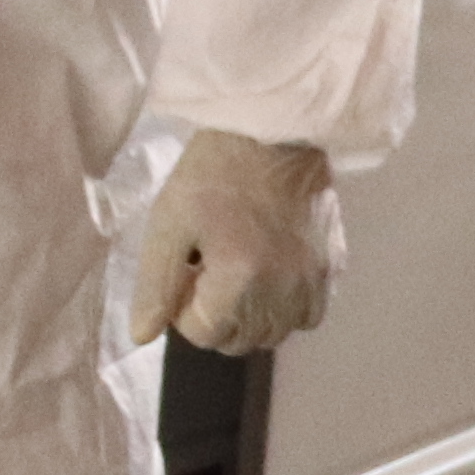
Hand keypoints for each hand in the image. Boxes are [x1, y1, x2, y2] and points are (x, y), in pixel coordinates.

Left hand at [130, 129, 338, 354]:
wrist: (271, 133)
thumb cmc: (211, 174)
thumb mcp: (168, 223)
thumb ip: (155, 286)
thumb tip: (143, 336)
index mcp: (239, 278)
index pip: (204, 334)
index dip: (184, 309)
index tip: (186, 272)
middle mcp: (281, 290)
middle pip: (239, 341)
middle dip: (215, 317)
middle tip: (208, 271)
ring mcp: (311, 281)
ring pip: (274, 333)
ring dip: (249, 317)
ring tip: (238, 275)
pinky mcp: (331, 267)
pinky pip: (307, 315)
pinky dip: (286, 308)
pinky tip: (271, 278)